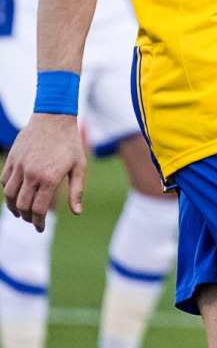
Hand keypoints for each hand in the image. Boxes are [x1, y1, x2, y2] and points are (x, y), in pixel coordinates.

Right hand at [1, 113, 86, 230]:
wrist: (54, 118)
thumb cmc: (70, 143)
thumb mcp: (79, 166)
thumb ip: (77, 190)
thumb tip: (77, 212)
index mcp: (50, 178)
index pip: (38, 209)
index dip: (38, 222)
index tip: (40, 228)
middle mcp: (32, 174)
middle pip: (22, 205)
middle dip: (27, 218)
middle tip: (32, 221)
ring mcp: (19, 166)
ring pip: (10, 195)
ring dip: (14, 207)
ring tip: (21, 212)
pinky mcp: (12, 159)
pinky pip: (4, 181)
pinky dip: (8, 192)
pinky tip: (15, 195)